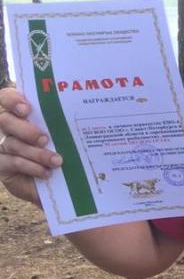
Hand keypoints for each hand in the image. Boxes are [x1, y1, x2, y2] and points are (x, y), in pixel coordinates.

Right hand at [0, 87, 61, 205]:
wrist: (56, 180)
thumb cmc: (60, 150)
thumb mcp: (61, 134)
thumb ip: (60, 122)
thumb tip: (80, 115)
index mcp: (19, 113)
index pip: (6, 98)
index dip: (12, 100)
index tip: (27, 109)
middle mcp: (6, 127)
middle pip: (5, 120)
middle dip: (25, 130)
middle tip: (44, 139)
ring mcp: (1, 146)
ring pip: (12, 144)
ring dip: (37, 153)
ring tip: (57, 161)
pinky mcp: (1, 165)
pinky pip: (13, 162)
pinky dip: (31, 167)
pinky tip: (46, 172)